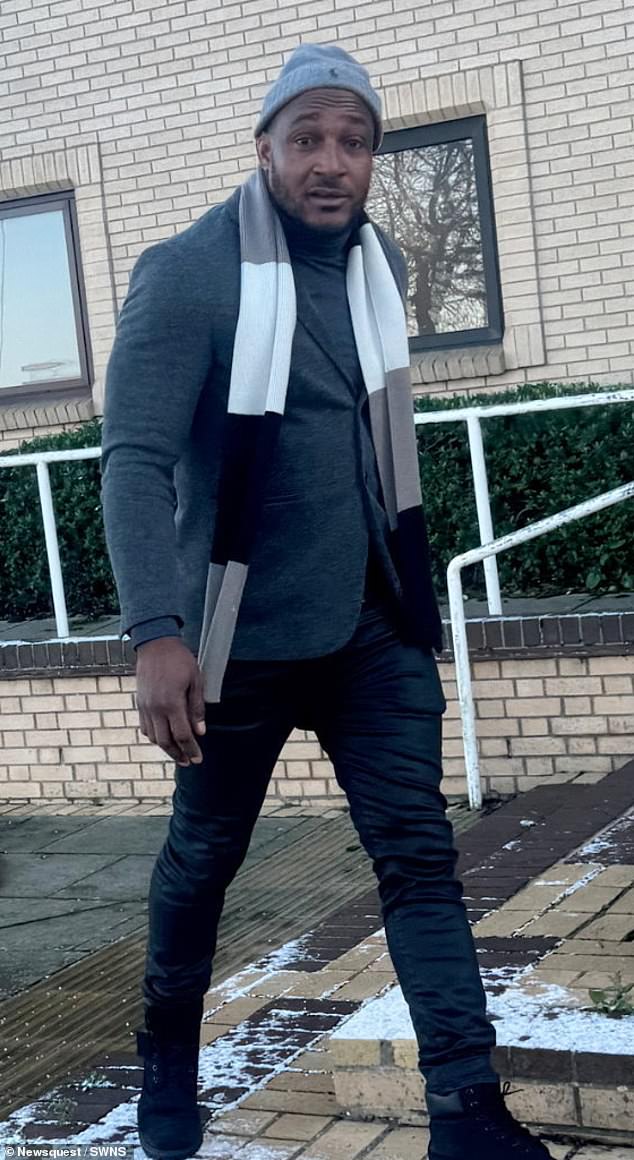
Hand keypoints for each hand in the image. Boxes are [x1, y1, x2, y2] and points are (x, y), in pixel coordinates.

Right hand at [135, 637, 205, 765]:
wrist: (155, 644)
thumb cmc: (179, 660)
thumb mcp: (196, 681)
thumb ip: (197, 708)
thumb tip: (200, 731)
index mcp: (171, 703)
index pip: (182, 735)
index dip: (191, 749)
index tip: (198, 759)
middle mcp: (155, 708)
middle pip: (165, 741)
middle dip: (178, 755)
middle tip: (189, 762)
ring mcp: (145, 706)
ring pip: (154, 736)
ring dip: (166, 748)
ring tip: (178, 753)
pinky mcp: (140, 703)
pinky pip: (145, 727)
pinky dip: (154, 736)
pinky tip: (163, 738)